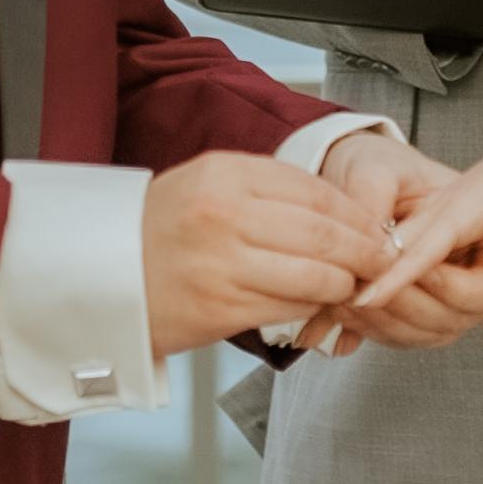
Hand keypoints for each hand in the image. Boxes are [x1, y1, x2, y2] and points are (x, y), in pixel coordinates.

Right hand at [139, 149, 384, 362]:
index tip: (376, 226)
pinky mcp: (221, 309)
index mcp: (224, 174)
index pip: (315, 190)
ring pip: (314, 273)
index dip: (356, 213)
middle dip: (365, 250)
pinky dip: (314, 307)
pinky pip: (290, 307)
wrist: (98, 278)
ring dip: (345, 283)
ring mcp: (222, 263)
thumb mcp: (207, 185)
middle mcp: (224, 213)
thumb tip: (339, 210)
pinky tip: (320, 304)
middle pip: (323, 232)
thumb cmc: (159, 232)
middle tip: (384, 260)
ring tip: (357, 285)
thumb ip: (268, 190)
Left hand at [331, 95, 482, 346]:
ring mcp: (443, 218)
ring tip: (354, 323)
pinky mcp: (460, 211)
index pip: (397, 291)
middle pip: (394, 295)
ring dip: (382, 307)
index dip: (370, 322)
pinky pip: (422, 251)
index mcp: (442, 239)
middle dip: (368, 323)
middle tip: (338, 338)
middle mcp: (432, 227)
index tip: (338, 341)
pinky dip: (396, 276)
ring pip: (404, 280)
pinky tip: (370, 295)